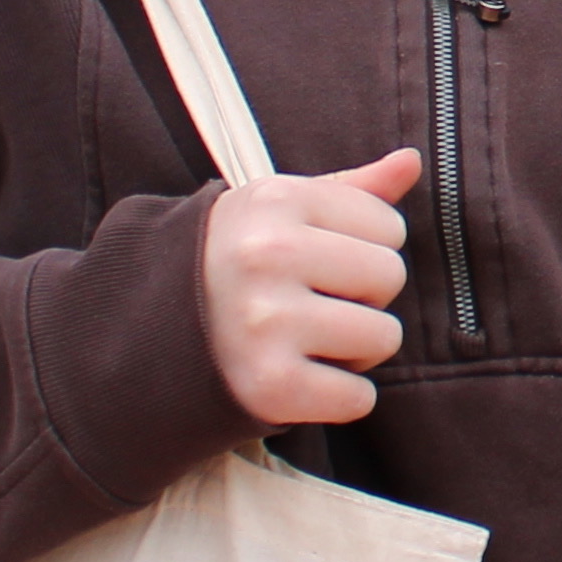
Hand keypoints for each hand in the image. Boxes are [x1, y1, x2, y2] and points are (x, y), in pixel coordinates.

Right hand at [199, 148, 420, 431]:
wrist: (149, 335)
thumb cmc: (237, 265)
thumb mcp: (281, 213)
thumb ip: (353, 189)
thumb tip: (411, 161)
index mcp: (275, 201)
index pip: (389, 226)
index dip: (363, 249)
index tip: (317, 262)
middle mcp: (267, 255)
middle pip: (390, 277)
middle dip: (364, 297)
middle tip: (311, 304)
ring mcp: (266, 322)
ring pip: (384, 337)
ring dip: (355, 350)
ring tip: (303, 341)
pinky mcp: (268, 385)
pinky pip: (359, 399)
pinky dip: (338, 399)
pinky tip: (297, 377)